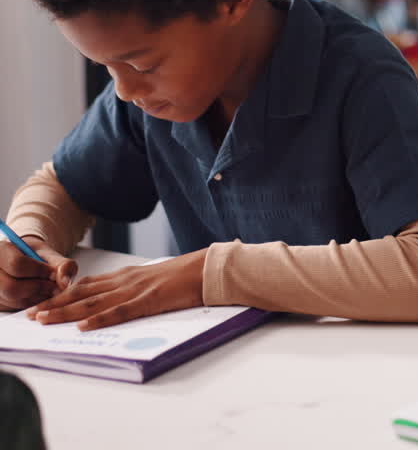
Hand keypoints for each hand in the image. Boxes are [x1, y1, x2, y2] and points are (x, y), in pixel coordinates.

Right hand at [0, 237, 76, 309]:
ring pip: (14, 300)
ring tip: (49, 289)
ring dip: (37, 297)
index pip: (17, 264)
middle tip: (55, 286)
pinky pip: (15, 307)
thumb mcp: (51, 255)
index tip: (54, 273)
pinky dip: (32, 304)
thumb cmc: (37, 257)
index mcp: (0, 250)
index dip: (40, 271)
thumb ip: (62, 264)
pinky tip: (40, 295)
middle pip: (12, 287)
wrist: (26, 262)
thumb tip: (64, 283)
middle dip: (39, 288)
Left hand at [26, 249, 207, 330]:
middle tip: (31, 315)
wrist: (209, 268)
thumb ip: (137, 288)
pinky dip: (100, 319)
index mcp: (127, 276)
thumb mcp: (155, 279)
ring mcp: (136, 290)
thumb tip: (123, 302)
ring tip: (45, 319)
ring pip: (93, 303)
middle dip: (55, 304)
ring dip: (66, 312)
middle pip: (82, 293)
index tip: (43, 303)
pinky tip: (83, 326)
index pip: (87, 285)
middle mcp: (126, 281)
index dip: (62, 294)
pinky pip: (120, 312)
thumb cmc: (187, 276)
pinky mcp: (149, 300)